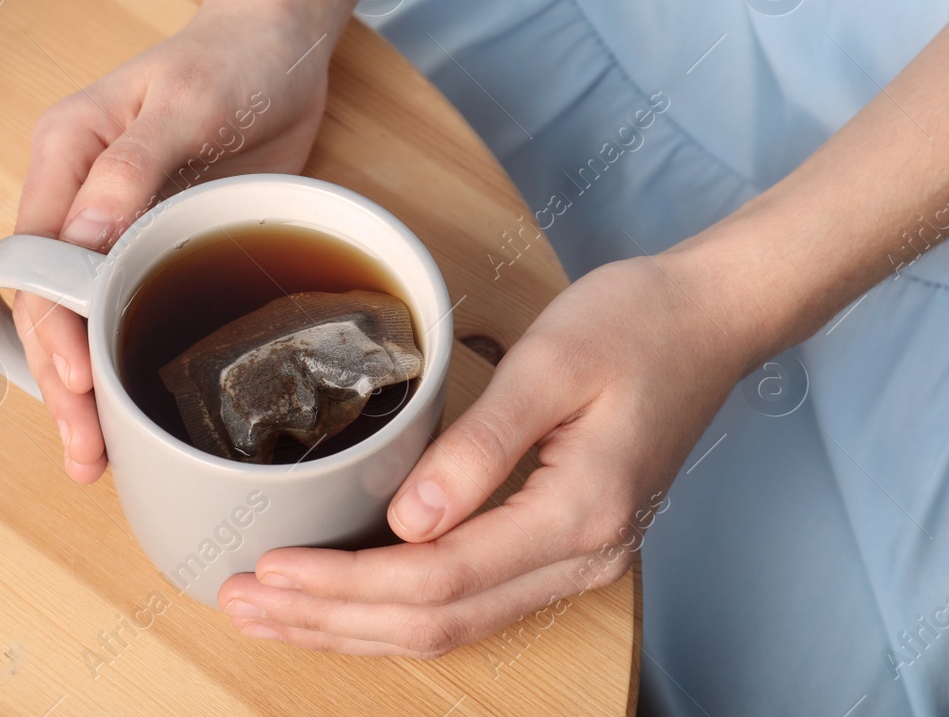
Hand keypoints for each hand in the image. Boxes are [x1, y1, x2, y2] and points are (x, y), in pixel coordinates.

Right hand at [12, 0, 335, 481]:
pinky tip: (135, 416)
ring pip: (82, 319)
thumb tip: (82, 244)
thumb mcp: (186, 103)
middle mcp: (75, 194)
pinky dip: (126, 364)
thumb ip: (131, 169)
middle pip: (48, 302)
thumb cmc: (233, 57)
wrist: (281, 42)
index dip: (52, 327)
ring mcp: (113, 224)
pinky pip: (128, 311)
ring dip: (85, 387)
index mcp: (64, 153)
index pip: (36, 259)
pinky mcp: (154, 243)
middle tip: (86, 451)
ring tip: (96, 458)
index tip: (78, 383)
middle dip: (60, 380)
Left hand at [217, 246, 766, 655]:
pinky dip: (395, 608)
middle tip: (241, 602)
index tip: (270, 569)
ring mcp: (576, 563)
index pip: (439, 578)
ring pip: (450, 627)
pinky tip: (343, 599)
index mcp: (579, 515)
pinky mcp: (562, 548)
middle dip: (330, 621)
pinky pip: (469, 603)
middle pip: (435, 623)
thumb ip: (480, 445)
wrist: (707, 321)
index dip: (345, 583)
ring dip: (354, 626)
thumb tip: (408, 521)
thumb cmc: (634, 325)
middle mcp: (580, 560)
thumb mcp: (554, 364)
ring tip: (271, 613)